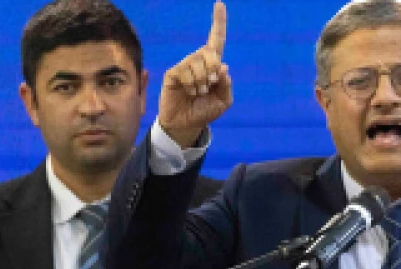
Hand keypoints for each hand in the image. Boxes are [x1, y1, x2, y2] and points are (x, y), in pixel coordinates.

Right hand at [159, 1, 231, 147]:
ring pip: (198, 63)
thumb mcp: (224, 101)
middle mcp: (198, 61)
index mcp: (212, 66)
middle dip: (213, 71)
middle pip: (210, 53)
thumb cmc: (205, 111)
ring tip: (198, 92)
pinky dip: (191, 84)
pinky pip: (185, 71)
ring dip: (202, 81)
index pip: (216, 40)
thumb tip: (222, 66)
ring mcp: (184, 66)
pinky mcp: (173, 73)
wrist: (187, 125)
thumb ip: (227, 84)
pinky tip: (189, 92)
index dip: (218, 23)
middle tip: (209, 86)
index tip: (220, 4)